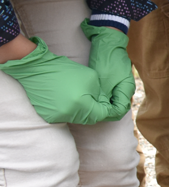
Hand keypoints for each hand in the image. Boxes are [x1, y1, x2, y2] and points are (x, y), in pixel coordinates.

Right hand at [0, 37, 120, 123]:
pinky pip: (66, 117)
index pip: (102, 114)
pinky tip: (72, 100)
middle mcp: (69, 114)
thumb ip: (101, 94)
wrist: (37, 68)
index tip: (114, 106)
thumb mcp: (92, 79)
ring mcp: (57, 117)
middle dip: (98, 111)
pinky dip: (72, 111)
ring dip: (85, 111)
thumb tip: (105, 104)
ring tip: (85, 99)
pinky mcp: (48, 116)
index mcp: (81, 105)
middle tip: (102, 103)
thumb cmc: (66, 70)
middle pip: (90, 119)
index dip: (110, 110)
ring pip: (78, 118)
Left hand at [80, 20, 134, 120]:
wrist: (107, 42)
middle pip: (116, 106)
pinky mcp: (113, 80)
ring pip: (111, 100)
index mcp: (126, 90)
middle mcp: (125, 89)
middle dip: (104, 109)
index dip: (107, 114)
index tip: (93, 113)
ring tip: (88, 103)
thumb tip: (102, 112)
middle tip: (88, 109)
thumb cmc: (107, 61)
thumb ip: (105, 98)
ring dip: (101, 103)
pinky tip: (91, 95)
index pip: (119, 110)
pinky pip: (108, 93)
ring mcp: (120, 84)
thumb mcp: (104, 81)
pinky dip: (100, 96)